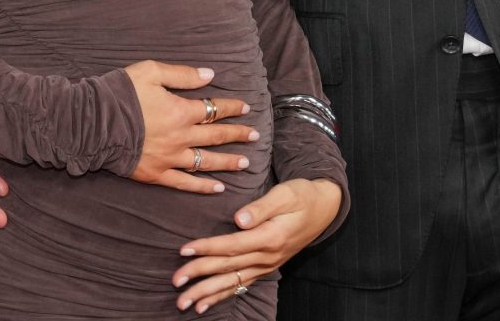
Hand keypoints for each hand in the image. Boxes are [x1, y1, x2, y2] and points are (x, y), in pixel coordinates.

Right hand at [125, 61, 257, 192]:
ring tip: (245, 164)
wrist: (92, 124)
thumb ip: (183, 75)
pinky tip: (218, 188)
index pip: (214, 110)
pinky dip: (202, 186)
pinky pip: (185, 183)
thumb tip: (210, 75)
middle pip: (215, 137)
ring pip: (205, 162)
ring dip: (227, 162)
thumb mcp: (152, 72)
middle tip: (255, 136)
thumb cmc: (121, 93)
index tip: (246, 109)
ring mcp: (169, 158)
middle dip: (237, 135)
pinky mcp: (156, 174)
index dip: (232, 108)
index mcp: (181, 111)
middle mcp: (180, 137)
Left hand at [172, 177, 341, 312]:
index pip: (232, 246)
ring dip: (207, 293)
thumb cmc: (302, 196)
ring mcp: (267, 265)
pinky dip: (222, 296)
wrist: (324, 209)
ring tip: (185, 303)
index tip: (184, 251)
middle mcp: (267, 257)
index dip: (207, 248)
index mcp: (270, 237)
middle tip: (175, 281)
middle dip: (199, 275)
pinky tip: (205, 305)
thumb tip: (238, 220)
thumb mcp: (285, 195)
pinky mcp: (266, 268)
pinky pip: (241, 285)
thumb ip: (261, 208)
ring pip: (232, 282)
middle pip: (227, 268)